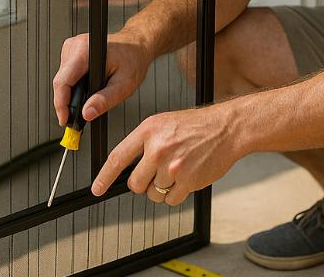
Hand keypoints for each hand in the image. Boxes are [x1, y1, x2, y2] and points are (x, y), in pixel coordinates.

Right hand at [52, 31, 153, 125]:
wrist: (137, 45)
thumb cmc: (133, 60)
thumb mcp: (124, 85)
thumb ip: (105, 100)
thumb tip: (87, 114)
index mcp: (85, 52)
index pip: (63, 82)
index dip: (61, 104)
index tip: (65, 120)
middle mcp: (76, 46)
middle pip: (61, 81)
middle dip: (66, 102)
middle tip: (77, 118)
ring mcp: (72, 47)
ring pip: (62, 78)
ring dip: (71, 93)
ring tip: (87, 100)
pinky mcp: (72, 50)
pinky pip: (66, 73)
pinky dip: (74, 85)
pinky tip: (87, 87)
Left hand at [90, 103, 242, 205]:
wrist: (226, 129)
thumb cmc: (195, 126)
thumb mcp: (162, 124)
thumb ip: (143, 142)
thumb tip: (125, 167)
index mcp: (148, 131)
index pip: (118, 157)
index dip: (104, 176)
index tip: (97, 188)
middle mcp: (158, 149)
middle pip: (135, 184)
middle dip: (143, 183)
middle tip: (156, 173)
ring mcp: (173, 166)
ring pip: (154, 194)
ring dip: (162, 189)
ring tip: (176, 171)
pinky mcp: (188, 181)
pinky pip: (171, 200)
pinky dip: (176, 194)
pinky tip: (185, 178)